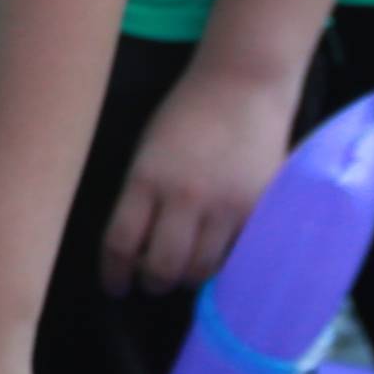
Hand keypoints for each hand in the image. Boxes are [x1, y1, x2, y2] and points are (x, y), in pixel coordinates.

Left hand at [101, 57, 300, 291]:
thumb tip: (136, 245)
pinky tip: (215, 259)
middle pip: (162, 266)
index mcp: (146, 179)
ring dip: (188, 278)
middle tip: (150, 284)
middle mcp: (185, 197)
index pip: (121, 243)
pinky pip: (238, 254)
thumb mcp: (146, 150)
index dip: (113, 273)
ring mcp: (226, 205)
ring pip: (202, 267)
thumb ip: (141, 195)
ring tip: (182, 274)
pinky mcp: (260, 208)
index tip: (114, 286)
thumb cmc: (185, 114)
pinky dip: (223, 263)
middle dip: (152, 283)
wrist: (242, 87)